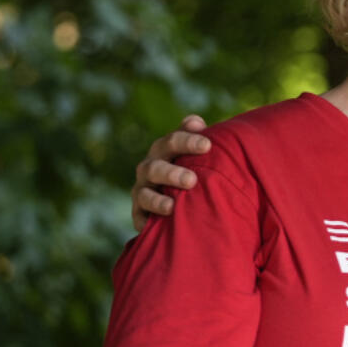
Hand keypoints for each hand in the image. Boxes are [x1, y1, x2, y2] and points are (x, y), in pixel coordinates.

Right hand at [131, 114, 211, 230]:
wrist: (181, 197)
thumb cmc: (197, 168)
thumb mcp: (199, 153)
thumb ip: (200, 137)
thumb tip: (196, 121)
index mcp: (165, 150)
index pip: (173, 140)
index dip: (188, 141)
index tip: (207, 145)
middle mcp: (151, 167)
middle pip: (155, 167)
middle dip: (172, 173)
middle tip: (192, 180)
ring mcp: (143, 190)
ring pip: (144, 193)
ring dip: (157, 200)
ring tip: (172, 206)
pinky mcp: (140, 213)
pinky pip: (140, 217)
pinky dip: (146, 221)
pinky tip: (156, 225)